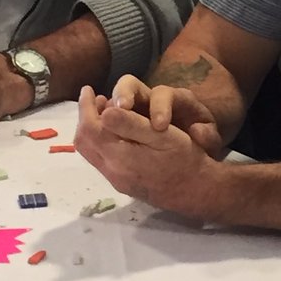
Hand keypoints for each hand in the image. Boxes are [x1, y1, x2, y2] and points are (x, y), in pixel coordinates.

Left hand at [74, 84, 224, 218]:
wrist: (197, 191)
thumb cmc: (184, 157)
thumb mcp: (161, 135)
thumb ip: (131, 124)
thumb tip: (104, 112)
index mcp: (120, 156)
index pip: (90, 128)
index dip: (85, 107)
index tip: (88, 89)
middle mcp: (113, 171)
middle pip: (83, 141)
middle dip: (84, 117)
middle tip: (94, 99)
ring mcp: (116, 180)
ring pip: (90, 152)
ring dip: (92, 131)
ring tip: (104, 113)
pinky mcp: (123, 185)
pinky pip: (101, 161)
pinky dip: (101, 142)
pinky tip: (116, 134)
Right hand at [110, 75, 223, 154]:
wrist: (195, 146)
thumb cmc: (202, 139)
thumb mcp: (211, 138)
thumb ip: (208, 135)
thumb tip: (197, 132)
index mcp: (175, 99)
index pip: (164, 94)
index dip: (160, 108)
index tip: (160, 126)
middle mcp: (151, 98)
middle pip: (131, 84)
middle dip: (124, 93)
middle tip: (120, 108)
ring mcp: (133, 107)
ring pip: (114, 98)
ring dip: (105, 107)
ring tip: (100, 119)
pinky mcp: (122, 121)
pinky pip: (106, 116)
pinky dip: (99, 121)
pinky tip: (95, 133)